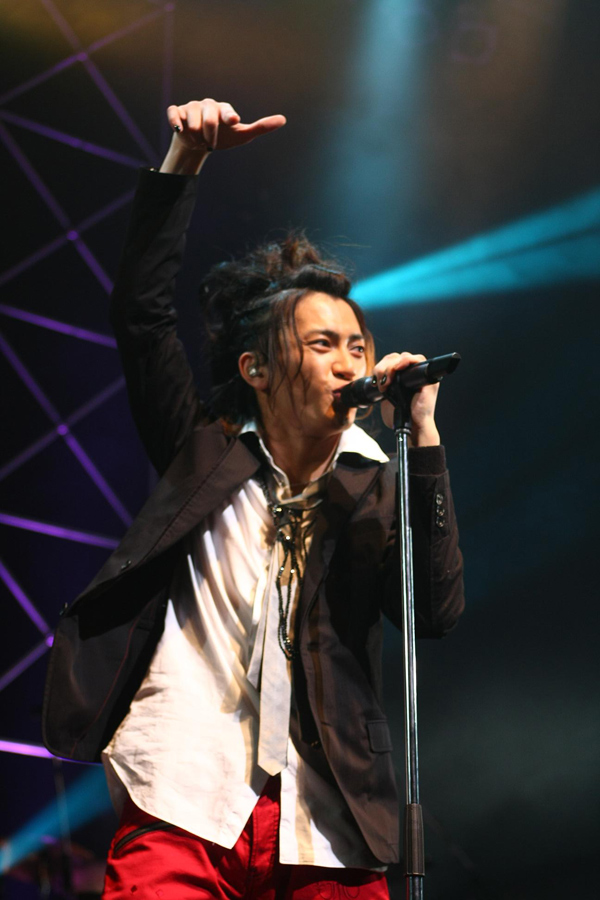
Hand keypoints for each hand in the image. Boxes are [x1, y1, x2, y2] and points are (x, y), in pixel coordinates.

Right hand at [160, 99, 285, 173]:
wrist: (198, 144)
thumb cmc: (223, 137)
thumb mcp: (242, 135)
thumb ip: (261, 127)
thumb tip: (283, 119)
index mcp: (223, 109)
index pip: (226, 111)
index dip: (229, 116)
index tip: (234, 121)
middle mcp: (207, 104)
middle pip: (209, 121)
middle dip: (210, 137)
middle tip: (209, 142)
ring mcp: (191, 107)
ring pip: (192, 123)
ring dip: (196, 138)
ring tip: (197, 139)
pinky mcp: (176, 111)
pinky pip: (174, 114)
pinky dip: (177, 124)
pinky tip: (180, 129)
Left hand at [373, 352, 440, 445]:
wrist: (413, 427)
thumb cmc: (402, 416)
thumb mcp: (389, 398)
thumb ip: (385, 386)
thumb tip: (377, 379)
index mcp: (403, 377)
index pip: (391, 361)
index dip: (381, 366)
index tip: (375, 380)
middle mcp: (412, 373)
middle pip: (394, 357)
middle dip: (382, 368)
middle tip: (380, 383)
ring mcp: (420, 374)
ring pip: (402, 357)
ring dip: (390, 367)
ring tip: (386, 383)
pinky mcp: (427, 377)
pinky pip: (418, 359)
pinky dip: (406, 360)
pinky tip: (398, 368)